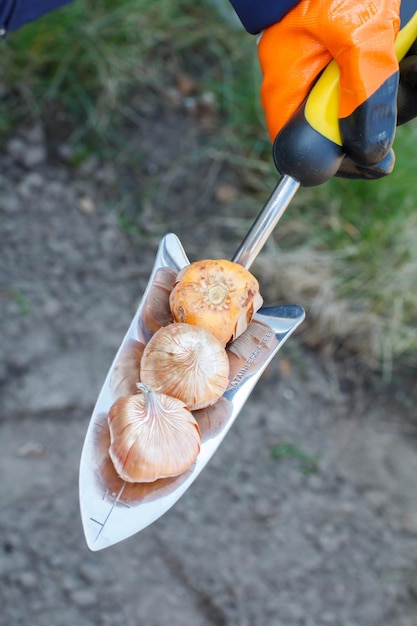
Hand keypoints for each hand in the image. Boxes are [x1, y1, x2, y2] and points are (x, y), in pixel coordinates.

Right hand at [258, 0, 416, 179]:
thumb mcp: (357, 35)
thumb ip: (364, 96)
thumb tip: (371, 155)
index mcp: (288, 84)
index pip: (300, 150)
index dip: (338, 163)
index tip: (376, 160)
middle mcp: (307, 86)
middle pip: (343, 134)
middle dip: (382, 115)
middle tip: (406, 79)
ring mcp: (332, 74)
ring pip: (369, 110)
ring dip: (402, 90)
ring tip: (412, 54)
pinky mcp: (354, 62)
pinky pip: (380, 85)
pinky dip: (405, 75)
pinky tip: (411, 47)